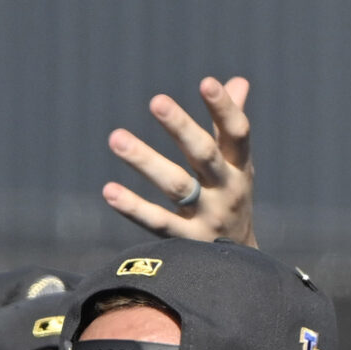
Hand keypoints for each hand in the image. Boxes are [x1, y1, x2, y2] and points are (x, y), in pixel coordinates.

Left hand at [104, 76, 254, 247]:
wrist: (239, 267)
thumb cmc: (231, 200)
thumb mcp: (238, 166)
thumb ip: (230, 127)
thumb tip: (237, 82)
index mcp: (240, 167)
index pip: (236, 133)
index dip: (224, 108)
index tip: (207, 82)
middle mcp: (227, 190)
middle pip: (204, 155)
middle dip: (182, 128)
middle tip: (157, 101)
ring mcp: (206, 218)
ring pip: (176, 186)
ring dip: (145, 161)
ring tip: (116, 137)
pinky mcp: (184, 243)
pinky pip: (156, 223)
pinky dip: (133, 207)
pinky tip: (109, 191)